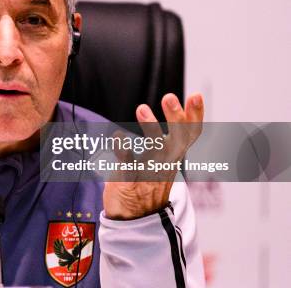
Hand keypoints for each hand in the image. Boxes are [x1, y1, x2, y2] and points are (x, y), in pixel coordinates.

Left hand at [103, 93, 203, 219]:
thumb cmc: (148, 183)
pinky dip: (123, 152)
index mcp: (174, 156)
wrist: (135, 218)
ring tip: (141, 109)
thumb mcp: (164, 159)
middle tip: (170, 97)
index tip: (196, 96)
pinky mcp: (130, 181)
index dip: (195, 116)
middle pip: (176, 139)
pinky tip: (118, 137)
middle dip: (175, 118)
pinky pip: (128, 166)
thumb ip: (169, 138)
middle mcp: (165, 163)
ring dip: (149, 129)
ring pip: (154, 150)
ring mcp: (149, 172)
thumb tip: (178, 111)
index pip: (189, 134)